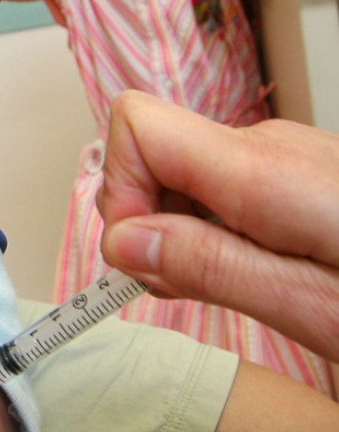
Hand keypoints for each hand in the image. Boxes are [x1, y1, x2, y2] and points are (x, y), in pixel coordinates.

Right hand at [98, 91, 338, 361]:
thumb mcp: (311, 309)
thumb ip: (209, 266)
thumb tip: (123, 241)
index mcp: (265, 171)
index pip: (137, 122)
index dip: (121, 188)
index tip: (145, 253)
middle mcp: (268, 145)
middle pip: (154, 151)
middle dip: (148, 222)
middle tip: (192, 285)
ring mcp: (280, 153)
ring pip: (182, 171)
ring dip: (181, 231)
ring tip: (235, 282)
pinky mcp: (290, 169)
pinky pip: (217, 182)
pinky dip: (211, 226)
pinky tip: (251, 266)